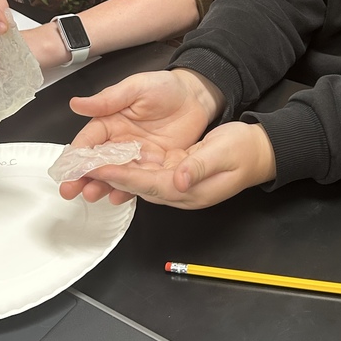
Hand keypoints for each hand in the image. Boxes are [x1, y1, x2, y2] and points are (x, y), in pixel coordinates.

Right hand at [58, 69, 223, 203]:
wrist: (196, 97)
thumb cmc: (165, 87)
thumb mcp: (136, 88)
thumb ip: (108, 99)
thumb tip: (77, 103)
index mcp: (109, 122)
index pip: (87, 141)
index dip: (76, 155)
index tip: (66, 169)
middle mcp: (119, 142)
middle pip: (96, 163)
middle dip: (82, 177)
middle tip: (70, 190)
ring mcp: (136, 156)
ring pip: (114, 175)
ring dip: (101, 186)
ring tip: (92, 195)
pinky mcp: (154, 166)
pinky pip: (138, 181)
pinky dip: (127, 190)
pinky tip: (117, 197)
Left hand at [67, 122, 276, 209]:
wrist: (259, 151)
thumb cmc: (243, 151)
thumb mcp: (223, 153)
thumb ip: (200, 166)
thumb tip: (179, 178)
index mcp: (188, 189)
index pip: (147, 184)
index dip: (121, 177)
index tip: (98, 169)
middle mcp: (179, 190)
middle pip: (136, 186)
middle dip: (108, 179)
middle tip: (81, 172)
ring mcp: (178, 183)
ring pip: (139, 179)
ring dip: (114, 174)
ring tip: (88, 166)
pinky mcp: (178, 172)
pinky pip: (148, 172)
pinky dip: (129, 166)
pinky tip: (113, 157)